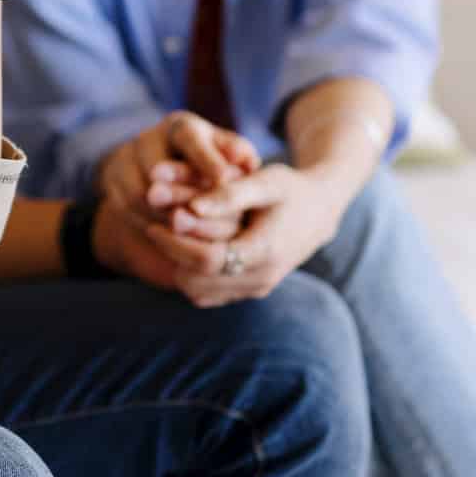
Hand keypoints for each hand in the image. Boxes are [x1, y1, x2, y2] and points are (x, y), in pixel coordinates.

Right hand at [98, 111, 257, 221]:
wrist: (158, 171)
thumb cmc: (207, 162)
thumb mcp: (224, 154)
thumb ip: (236, 156)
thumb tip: (249, 161)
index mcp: (181, 126)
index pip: (190, 139)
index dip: (206, 160)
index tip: (224, 180)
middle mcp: (149, 137)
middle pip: (157, 169)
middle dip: (177, 195)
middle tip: (198, 216)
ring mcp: (126, 158)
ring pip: (140, 194)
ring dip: (163, 217)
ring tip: (187, 232)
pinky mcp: (112, 179)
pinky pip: (125, 206)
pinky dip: (146, 222)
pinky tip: (166, 234)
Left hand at [139, 165, 348, 306]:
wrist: (320, 211)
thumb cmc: (290, 189)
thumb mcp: (265, 180)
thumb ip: (229, 194)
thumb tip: (190, 209)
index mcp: (265, 251)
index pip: (206, 260)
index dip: (174, 244)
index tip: (154, 225)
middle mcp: (262, 278)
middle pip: (198, 282)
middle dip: (172, 256)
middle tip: (156, 228)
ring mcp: (258, 289)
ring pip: (200, 293)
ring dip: (179, 268)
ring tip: (169, 237)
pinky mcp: (252, 292)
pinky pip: (209, 295)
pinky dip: (192, 276)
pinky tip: (187, 248)